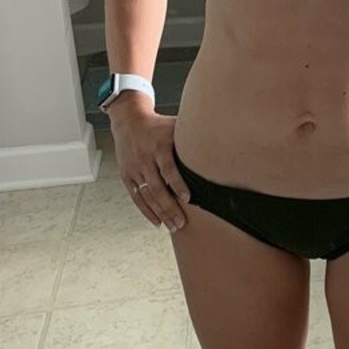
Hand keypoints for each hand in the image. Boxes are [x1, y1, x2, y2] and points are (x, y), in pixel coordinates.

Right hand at [111, 109, 189, 231]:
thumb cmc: (159, 126)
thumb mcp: (176, 126)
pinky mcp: (127, 176)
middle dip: (169, 207)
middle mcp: (145, 159)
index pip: (168, 168)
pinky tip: (157, 222)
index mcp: (159, 146)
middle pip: (156, 187)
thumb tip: (221, 143)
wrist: (129, 121)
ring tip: (173, 227)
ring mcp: (134, 169)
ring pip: (146, 195)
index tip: (187, 198)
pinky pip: (136, 197)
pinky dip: (146, 211)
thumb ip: (193, 137)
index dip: (178, 184)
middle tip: (182, 222)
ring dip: (160, 213)